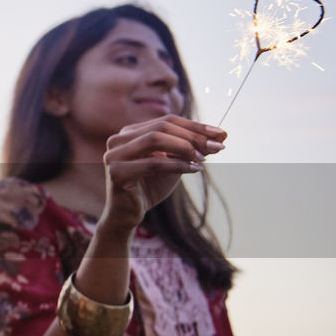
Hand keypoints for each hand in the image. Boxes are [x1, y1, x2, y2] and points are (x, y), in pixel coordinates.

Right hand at [100, 115, 225, 230]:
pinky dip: (177, 165)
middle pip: (161, 127)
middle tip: (217, 146)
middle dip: (193, 136)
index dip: (195, 126)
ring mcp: (114, 155)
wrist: (127, 214)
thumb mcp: (173, 164)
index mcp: (130, 133)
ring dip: (184, 147)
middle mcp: (118, 140)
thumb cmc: (149, 187)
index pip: (166, 121)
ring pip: (154, 139)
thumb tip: (219, 136)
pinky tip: (194, 169)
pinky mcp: (117, 173)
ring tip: (203, 159)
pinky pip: (153, 164)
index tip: (220, 134)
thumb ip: (190, 149)